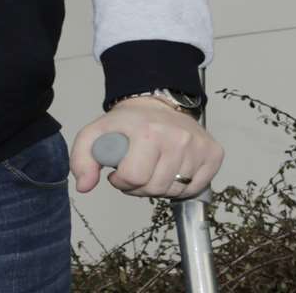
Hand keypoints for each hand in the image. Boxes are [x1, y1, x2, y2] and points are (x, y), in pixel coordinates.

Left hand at [71, 96, 223, 196]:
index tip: (119, 170)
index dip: (121, 180)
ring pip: (175, 191)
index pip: (133, 178)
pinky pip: (194, 189)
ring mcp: (198, 146)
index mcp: (147, 132)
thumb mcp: (96, 135)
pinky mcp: (213, 154)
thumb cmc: (127, 124)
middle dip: (140, 186)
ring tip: (154, 166)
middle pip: (154, 188)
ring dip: (160, 186)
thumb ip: (82, 159)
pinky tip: (172, 169)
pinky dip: (182, 186)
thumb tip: (84, 186)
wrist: (158, 104)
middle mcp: (177, 137)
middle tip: (138, 168)